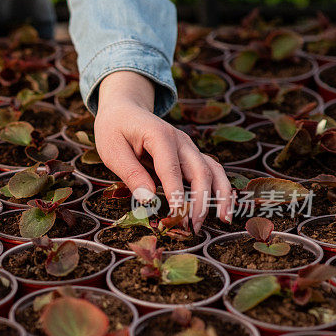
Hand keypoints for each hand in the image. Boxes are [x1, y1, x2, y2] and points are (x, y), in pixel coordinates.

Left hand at [93, 71, 231, 231]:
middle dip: (200, 200)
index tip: (176, 216)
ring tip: (223, 219)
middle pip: (199, 170)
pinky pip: (211, 169)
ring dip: (219, 195)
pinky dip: (220, 188)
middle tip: (193, 226)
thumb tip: (148, 199)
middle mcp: (180, 140)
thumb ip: (130, 173)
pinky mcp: (190, 154)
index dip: (176, 194)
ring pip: (212, 169)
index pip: (171, 168)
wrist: (124, 109)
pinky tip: (222, 207)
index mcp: (159, 135)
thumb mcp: (112, 150)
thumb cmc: (114, 129)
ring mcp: (188, 146)